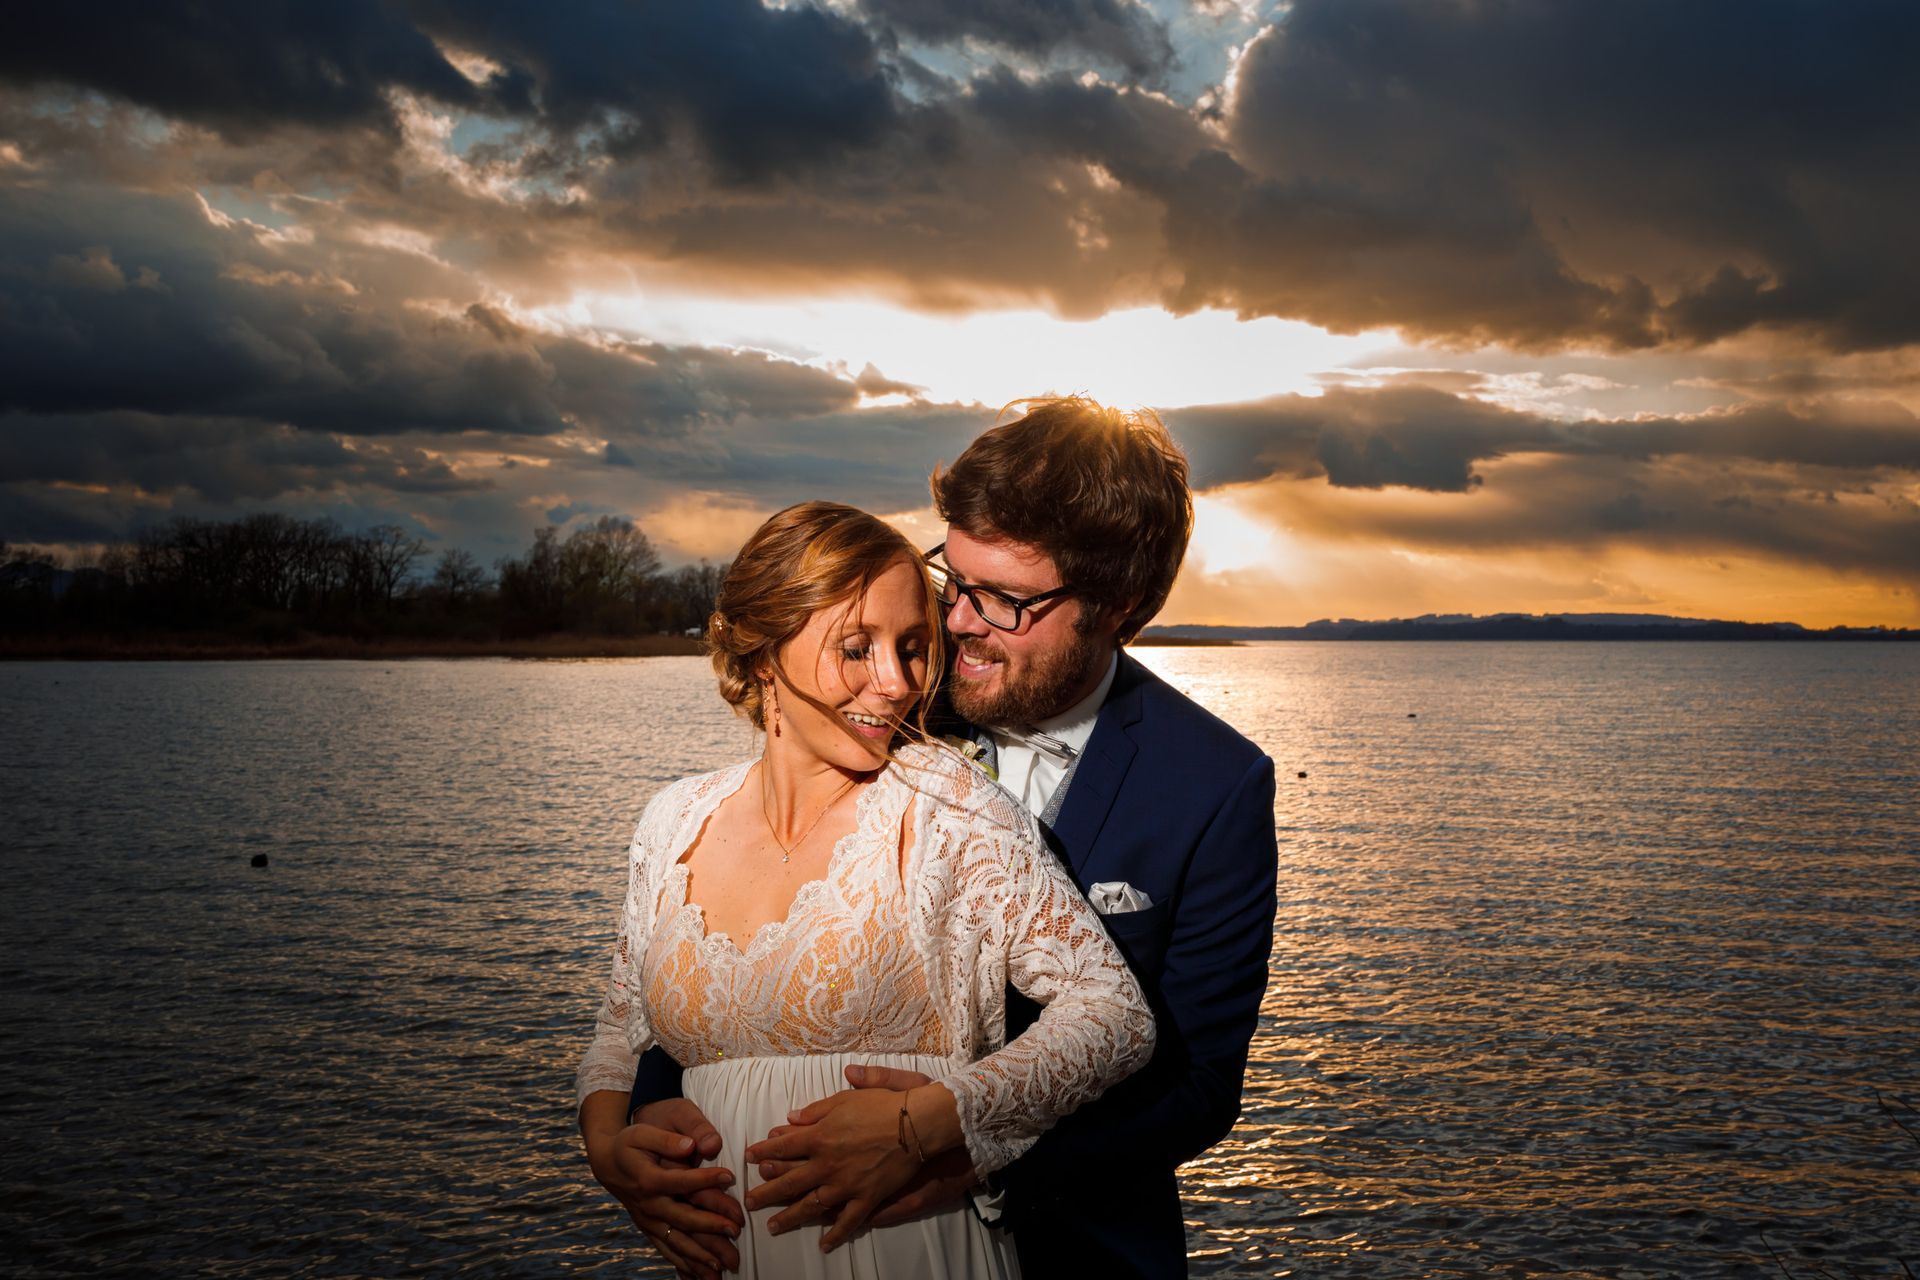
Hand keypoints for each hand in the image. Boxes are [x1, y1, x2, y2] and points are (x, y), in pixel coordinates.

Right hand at [580, 1094, 743, 1277]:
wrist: (607, 1163)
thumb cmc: (629, 1144)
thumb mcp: (643, 1133)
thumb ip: (667, 1139)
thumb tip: (690, 1145)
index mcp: (648, 1179)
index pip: (681, 1181)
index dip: (705, 1179)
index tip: (729, 1176)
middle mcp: (649, 1205)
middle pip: (683, 1219)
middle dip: (710, 1227)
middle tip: (736, 1229)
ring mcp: (648, 1220)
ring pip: (676, 1241)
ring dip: (699, 1256)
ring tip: (722, 1265)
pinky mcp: (649, 1229)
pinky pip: (667, 1250)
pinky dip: (684, 1264)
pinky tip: (700, 1277)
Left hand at [743, 1085, 955, 1250]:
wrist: (916, 1123)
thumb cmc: (882, 1105)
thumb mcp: (845, 1098)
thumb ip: (816, 1110)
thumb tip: (790, 1119)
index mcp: (820, 1135)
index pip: (783, 1146)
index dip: (763, 1151)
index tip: (748, 1158)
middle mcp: (827, 1163)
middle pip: (789, 1181)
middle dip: (766, 1192)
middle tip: (748, 1202)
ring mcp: (846, 1184)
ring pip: (811, 1206)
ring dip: (789, 1217)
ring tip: (772, 1226)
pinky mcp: (867, 1197)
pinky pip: (848, 1221)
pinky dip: (835, 1234)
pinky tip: (823, 1245)